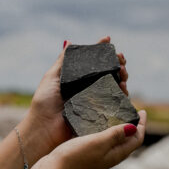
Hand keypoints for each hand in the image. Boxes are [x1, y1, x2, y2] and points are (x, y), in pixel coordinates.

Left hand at [18, 36, 129, 158]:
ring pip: (115, 86)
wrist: (44, 128)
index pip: (94, 62)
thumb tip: (69, 41)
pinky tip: (123, 87)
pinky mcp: (101, 114)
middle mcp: (89, 89)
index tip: (108, 40)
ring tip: (123, 72)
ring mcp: (96, 101)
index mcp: (79, 79)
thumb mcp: (51, 77)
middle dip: (117, 63)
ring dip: (122, 76)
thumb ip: (62, 61)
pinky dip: (123, 94)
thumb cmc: (44, 103)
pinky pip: (116, 103)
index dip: (102, 51)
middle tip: (121, 59)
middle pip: (108, 73)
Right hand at [29, 110, 145, 168]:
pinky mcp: (85, 156)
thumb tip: (134, 128)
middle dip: (132, 127)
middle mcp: (108, 157)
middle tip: (130, 111)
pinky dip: (104, 132)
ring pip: (114, 142)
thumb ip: (115, 135)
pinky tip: (95, 125)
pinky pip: (100, 143)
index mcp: (115, 155)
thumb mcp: (98, 143)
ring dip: (118, 129)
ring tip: (115, 115)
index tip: (142, 111)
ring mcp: (96, 158)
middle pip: (127, 142)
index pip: (136, 140)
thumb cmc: (75, 158)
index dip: (142, 126)